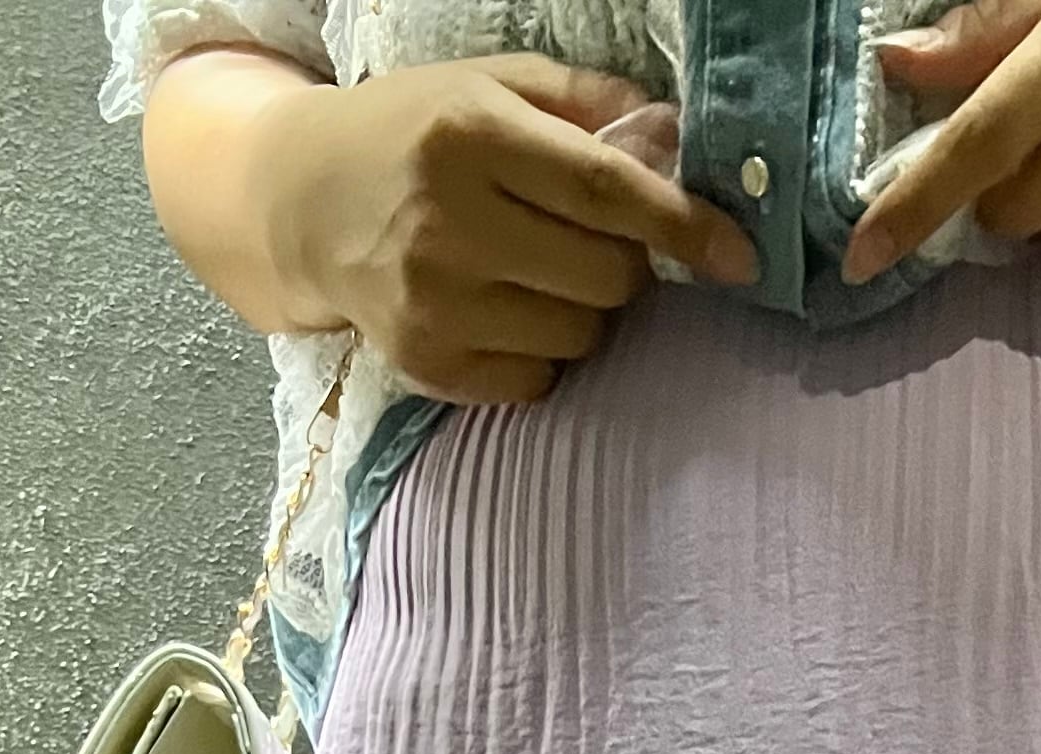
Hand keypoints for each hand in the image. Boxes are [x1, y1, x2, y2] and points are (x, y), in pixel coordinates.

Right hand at [263, 55, 758, 400]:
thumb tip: (677, 138)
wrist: (303, 203)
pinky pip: (537, 381)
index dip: (682, 226)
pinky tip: (503, 312)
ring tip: (534, 273)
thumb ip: (588, 104)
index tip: (738, 256)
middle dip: (622, 265)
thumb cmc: (413, 133)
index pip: (604, 190)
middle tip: (586, 242)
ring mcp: (433, 303)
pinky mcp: (426, 364)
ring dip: (582, 311)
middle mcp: (448, 221)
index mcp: (470, 135)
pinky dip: (540, 354)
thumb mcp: (492, 85)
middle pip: (605, 276)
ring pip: (579, 335)